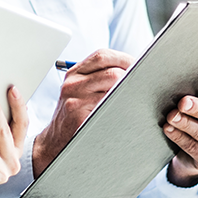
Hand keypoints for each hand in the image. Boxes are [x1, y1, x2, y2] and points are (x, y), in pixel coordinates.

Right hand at [32, 49, 131, 176]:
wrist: (54, 141)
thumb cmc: (74, 115)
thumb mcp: (79, 91)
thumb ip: (98, 78)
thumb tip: (133, 68)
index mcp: (74, 73)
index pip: (102, 56)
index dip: (123, 58)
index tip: (138, 65)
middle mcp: (72, 83)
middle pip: (111, 71)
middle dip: (131, 75)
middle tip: (143, 83)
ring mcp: (75, 100)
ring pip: (113, 87)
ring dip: (129, 91)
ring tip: (137, 96)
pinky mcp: (79, 117)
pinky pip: (108, 106)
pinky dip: (121, 106)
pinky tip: (126, 110)